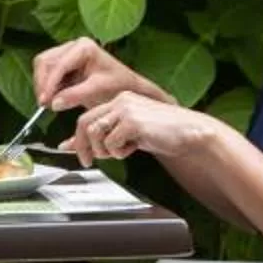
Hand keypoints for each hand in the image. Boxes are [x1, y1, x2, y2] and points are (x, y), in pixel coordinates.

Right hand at [33, 36, 164, 111]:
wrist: (126, 87)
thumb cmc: (117, 86)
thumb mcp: (98, 91)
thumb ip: (75, 96)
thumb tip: (53, 103)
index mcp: (84, 47)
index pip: (59, 64)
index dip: (49, 83)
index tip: (45, 101)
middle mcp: (73, 45)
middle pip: (45, 61)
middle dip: (43, 83)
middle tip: (45, 104)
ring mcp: (67, 52)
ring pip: (42, 66)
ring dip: (43, 85)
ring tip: (50, 103)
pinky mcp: (63, 63)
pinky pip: (46, 73)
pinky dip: (47, 86)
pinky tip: (54, 99)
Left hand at [69, 91, 218, 167]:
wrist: (191, 133)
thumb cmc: (164, 134)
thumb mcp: (129, 134)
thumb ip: (105, 135)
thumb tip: (70, 145)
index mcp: (120, 101)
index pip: (87, 117)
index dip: (77, 138)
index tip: (74, 152)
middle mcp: (121, 101)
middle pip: (85, 123)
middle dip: (83, 146)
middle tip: (89, 161)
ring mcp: (126, 109)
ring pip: (96, 133)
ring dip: (105, 150)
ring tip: (121, 151)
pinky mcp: (133, 121)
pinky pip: (112, 142)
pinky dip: (119, 152)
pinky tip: (134, 148)